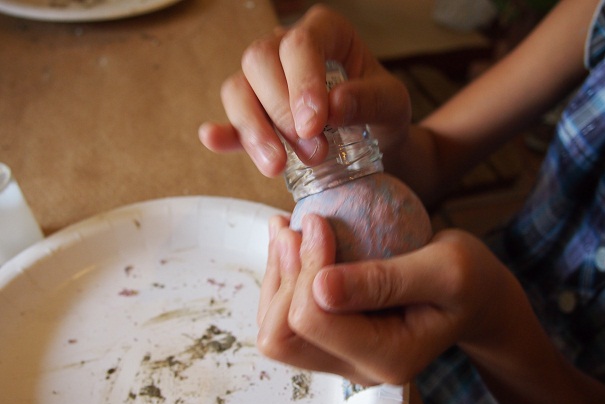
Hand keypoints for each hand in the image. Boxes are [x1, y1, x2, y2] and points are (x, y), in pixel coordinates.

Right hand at [199, 5, 411, 177]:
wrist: (376, 137)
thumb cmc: (381, 111)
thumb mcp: (392, 104)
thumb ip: (368, 101)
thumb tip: (333, 106)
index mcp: (325, 33)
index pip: (299, 44)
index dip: (302, 83)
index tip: (315, 124)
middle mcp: (286, 49)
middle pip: (259, 62)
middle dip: (281, 112)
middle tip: (314, 152)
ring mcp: (266, 81)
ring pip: (238, 89)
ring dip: (254, 130)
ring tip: (278, 166)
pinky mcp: (255, 115)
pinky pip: (231, 118)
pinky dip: (223, 132)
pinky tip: (214, 139)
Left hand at [257, 213, 531, 385]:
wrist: (472, 297)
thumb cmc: (469, 278)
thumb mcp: (445, 269)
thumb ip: (385, 281)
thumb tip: (319, 287)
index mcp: (387, 357)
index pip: (313, 321)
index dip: (306, 267)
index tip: (318, 221)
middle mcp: (357, 368)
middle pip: (282, 336)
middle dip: (281, 276)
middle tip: (290, 227)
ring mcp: (341, 356)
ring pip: (275, 329)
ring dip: (276, 276)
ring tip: (285, 230)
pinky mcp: (332, 338)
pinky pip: (286, 316)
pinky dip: (283, 277)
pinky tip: (293, 243)